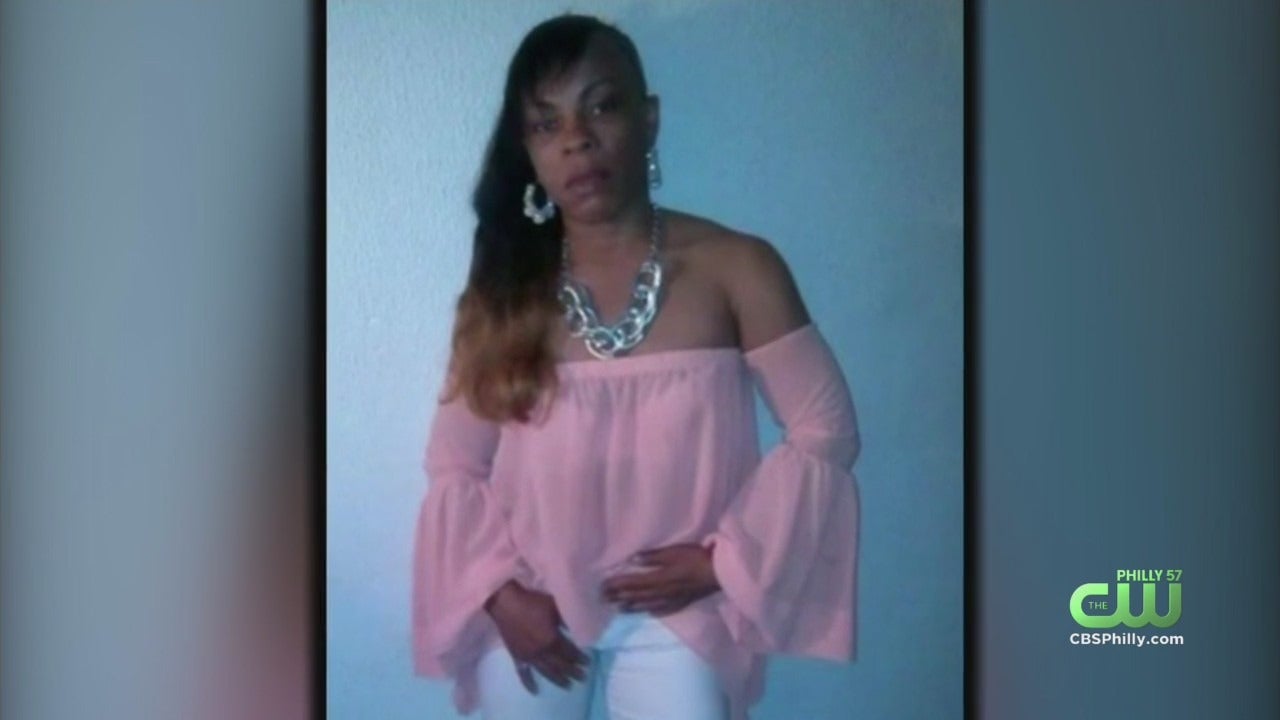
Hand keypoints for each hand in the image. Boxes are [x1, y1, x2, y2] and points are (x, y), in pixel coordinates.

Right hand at [484, 580, 590, 692]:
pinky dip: (529, 683)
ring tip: (568, 686)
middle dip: (573, 672)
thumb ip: (567, 620)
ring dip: (558, 680)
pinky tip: (535, 692)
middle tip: (583, 678)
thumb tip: (578, 629)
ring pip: (546, 672)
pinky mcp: (517, 657)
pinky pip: (523, 673)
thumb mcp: (555, 606)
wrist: (506, 602)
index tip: (588, 664)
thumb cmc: (532, 601)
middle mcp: (542, 652)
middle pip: (561, 665)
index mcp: (552, 639)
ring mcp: (529, 656)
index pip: (570, 652)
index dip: (580, 658)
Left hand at [599, 542, 720, 616]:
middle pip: (637, 595)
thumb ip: (654, 557)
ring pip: (647, 605)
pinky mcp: (682, 602)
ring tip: (618, 609)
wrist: (719, 572)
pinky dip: (652, 611)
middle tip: (603, 599)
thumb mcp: (674, 552)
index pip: (633, 583)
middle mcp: (663, 592)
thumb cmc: (696, 557)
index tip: (602, 586)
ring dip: (631, 607)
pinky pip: (664, 610)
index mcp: (660, 578)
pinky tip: (647, 612)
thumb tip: (633, 559)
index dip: (617, 585)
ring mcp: (673, 600)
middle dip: (619, 597)